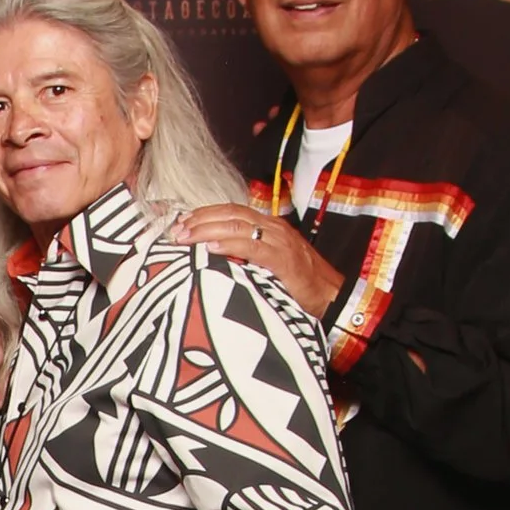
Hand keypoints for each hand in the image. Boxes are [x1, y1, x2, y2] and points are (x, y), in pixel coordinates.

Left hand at [175, 201, 344, 325]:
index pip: (231, 212)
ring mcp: (280, 242)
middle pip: (230, 214)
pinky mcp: (285, 261)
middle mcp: (273, 229)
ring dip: (207, 229)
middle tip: (176, 230)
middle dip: (200, 220)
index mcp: (268, 227)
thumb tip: (212, 259)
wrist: (334, 298)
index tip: (180, 223)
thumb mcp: (268, 265)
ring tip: (186, 236)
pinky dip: (230, 245)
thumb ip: (245, 257)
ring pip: (238, 226)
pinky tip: (211, 249)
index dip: (204, 214)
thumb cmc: (299, 285)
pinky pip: (254, 247)